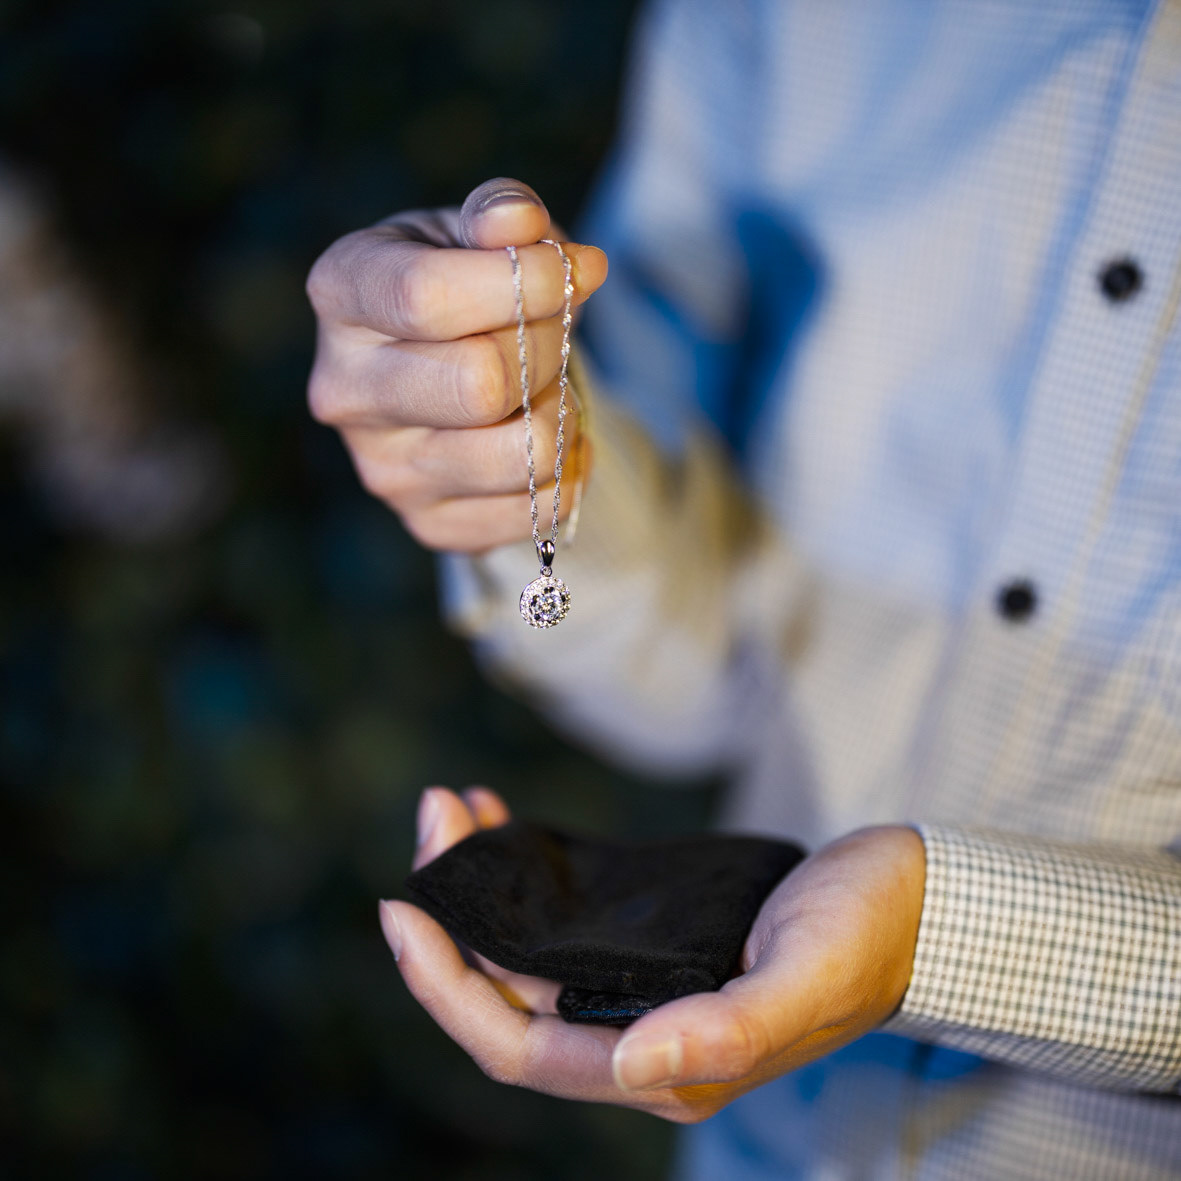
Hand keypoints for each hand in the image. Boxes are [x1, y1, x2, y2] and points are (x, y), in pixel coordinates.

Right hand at [305, 178, 607, 552]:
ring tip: (551, 386)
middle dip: (546, 349)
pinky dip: (571, 470)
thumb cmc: (467, 284)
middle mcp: (343, 389)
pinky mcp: (429, 523)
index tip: (576, 271)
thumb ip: (500, 215)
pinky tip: (549, 434)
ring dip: (565, 413)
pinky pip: (540, 510)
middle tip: (555, 331)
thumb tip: (520, 224)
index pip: (428, 297)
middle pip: (479, 384)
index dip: (525, 283)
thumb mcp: (479, 232)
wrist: (456, 369)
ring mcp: (382, 468)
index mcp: (340, 292)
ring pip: (520, 454)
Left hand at [381, 794, 926, 1122]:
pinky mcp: (650, 939)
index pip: (518, 1047)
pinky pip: (561, 918)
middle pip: (506, 994)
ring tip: (454, 805)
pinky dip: (522, 871)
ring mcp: (640, 988)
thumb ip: (727, 1032)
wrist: (910, 899)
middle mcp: (638, 1037)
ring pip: (525, 952)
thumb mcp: (806, 976)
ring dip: (480, 884)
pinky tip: (504, 818)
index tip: (402, 909)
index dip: (448, 989)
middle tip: (433, 817)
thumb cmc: (866, 937)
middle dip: (452, 914)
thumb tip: (630, 1066)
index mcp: (664, 1067)